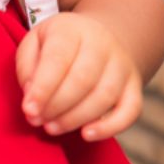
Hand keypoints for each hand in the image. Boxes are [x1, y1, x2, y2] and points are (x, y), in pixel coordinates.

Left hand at [15, 11, 142, 142]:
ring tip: (52, 127)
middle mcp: (101, 44)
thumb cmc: (58, 43)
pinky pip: (130, 111)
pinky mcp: (135, 85)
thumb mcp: (35, 41)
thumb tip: (31, 95)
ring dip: (75, 119)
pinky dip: (110, 128)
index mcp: (71, 29)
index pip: (57, 59)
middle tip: (37, 120)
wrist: (98, 36)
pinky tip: (86, 135)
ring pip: (104, 97)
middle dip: (57, 106)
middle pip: (82, 80)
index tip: (28, 110)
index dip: (43, 88)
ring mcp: (122, 65)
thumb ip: (27, 65)